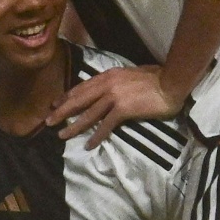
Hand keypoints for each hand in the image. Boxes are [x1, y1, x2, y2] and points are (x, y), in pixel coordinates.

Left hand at [49, 65, 181, 148]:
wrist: (171, 82)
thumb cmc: (157, 78)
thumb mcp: (132, 74)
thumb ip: (119, 81)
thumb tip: (112, 89)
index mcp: (109, 75)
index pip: (82, 87)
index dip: (67, 97)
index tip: (56, 104)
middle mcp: (107, 84)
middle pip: (79, 100)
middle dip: (62, 111)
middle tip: (48, 121)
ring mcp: (114, 97)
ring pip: (88, 114)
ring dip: (74, 126)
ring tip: (62, 135)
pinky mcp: (123, 109)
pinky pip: (105, 125)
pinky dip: (96, 136)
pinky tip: (89, 145)